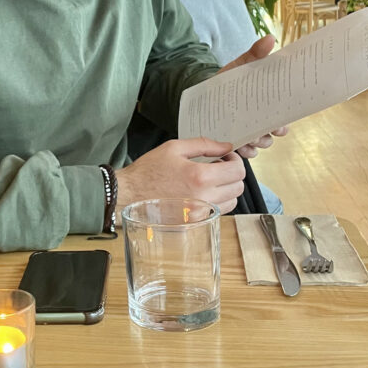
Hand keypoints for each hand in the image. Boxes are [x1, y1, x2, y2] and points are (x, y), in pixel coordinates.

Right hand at [116, 137, 245, 213]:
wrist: (129, 194)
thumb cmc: (148, 171)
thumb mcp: (174, 148)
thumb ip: (204, 144)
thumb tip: (226, 146)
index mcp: (200, 176)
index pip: (238, 171)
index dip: (235, 160)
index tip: (225, 157)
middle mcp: (203, 198)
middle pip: (238, 187)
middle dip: (232, 174)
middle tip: (218, 166)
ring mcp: (200, 214)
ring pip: (232, 201)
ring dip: (226, 188)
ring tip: (209, 180)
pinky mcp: (195, 223)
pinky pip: (218, 211)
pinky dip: (217, 201)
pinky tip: (202, 191)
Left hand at [217, 34, 289, 156]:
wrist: (203, 94)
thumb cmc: (227, 81)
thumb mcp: (239, 66)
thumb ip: (254, 55)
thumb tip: (270, 38)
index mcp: (266, 107)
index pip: (283, 119)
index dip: (283, 124)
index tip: (280, 125)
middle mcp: (260, 123)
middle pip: (272, 135)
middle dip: (268, 135)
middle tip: (262, 131)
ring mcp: (247, 133)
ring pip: (259, 145)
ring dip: (256, 143)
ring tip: (247, 138)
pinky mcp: (233, 141)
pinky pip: (244, 152)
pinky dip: (243, 151)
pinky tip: (236, 146)